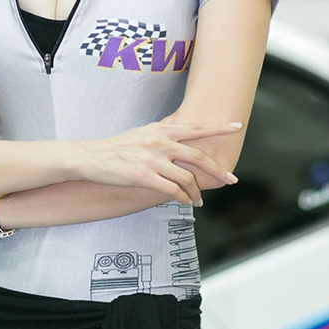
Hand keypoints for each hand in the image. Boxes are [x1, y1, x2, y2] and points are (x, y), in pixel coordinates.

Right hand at [77, 121, 241, 206]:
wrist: (91, 157)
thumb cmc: (117, 147)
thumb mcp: (142, 133)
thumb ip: (163, 134)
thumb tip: (179, 136)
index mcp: (161, 129)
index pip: (196, 127)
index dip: (219, 127)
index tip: (237, 126)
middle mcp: (160, 142)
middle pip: (198, 156)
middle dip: (218, 170)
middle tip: (231, 179)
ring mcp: (153, 159)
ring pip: (186, 177)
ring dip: (197, 192)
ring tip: (199, 201)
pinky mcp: (144, 176)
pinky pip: (173, 190)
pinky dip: (183, 198)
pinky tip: (186, 202)